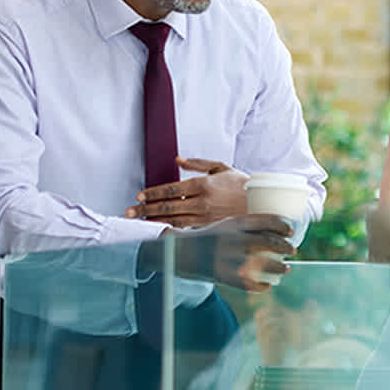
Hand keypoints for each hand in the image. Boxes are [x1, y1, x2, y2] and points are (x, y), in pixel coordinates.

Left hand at [125, 157, 249, 227]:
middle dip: (146, 209)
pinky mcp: (209, 226)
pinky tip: (159, 228)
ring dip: (154, 220)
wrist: (260, 204)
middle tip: (130, 211)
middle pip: (168, 206)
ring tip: (139, 221)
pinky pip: (185, 228)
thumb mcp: (221, 168)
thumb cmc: (241, 184)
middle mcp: (203, 202)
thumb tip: (178, 160)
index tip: (140, 196)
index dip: (154, 193)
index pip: (172, 189)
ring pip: (174, 219)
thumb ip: (198, 163)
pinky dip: (170, 228)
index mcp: (204, 185)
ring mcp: (206, 216)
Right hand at [143, 214, 296, 293]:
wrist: (180, 253)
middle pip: (268, 241)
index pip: (265, 220)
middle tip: (293, 250)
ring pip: (264, 263)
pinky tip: (269, 285)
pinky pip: (250, 283)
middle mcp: (233, 239)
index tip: (291, 230)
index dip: (282, 225)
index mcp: (234, 223)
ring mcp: (229, 258)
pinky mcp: (225, 275)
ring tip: (287, 269)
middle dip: (285, 246)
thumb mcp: (225, 225)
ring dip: (280, 267)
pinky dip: (263, 286)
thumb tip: (274, 231)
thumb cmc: (207, 238)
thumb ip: (246, 227)